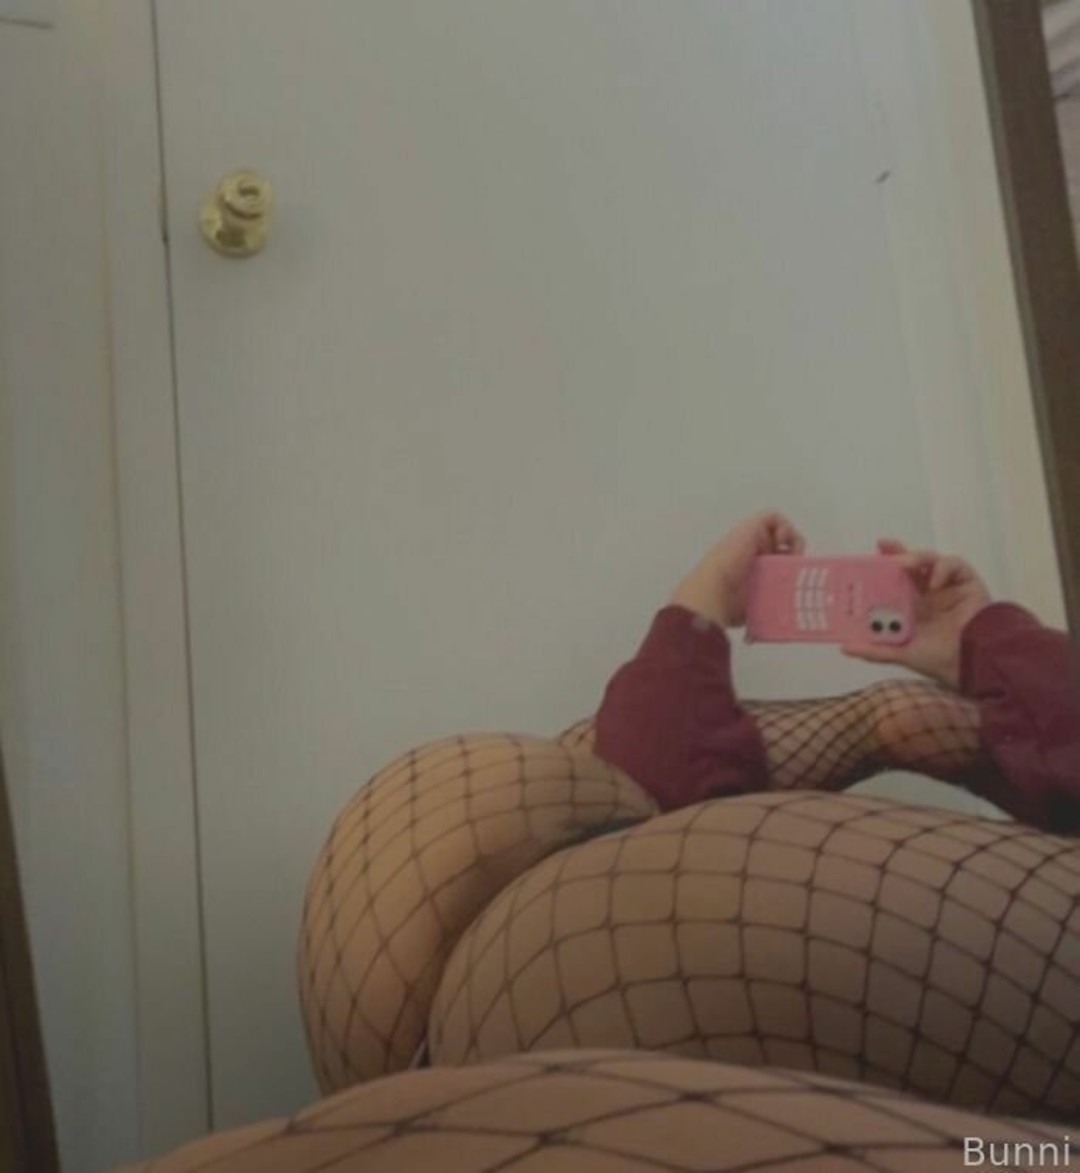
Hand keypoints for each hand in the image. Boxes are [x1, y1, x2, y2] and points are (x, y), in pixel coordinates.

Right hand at [671, 511, 804, 628]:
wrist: (713, 593)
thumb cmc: (727, 605)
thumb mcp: (748, 613)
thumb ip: (754, 621)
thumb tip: (752, 638)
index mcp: (750, 571)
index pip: (774, 566)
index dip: (788, 571)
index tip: (795, 583)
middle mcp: (749, 553)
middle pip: (779, 549)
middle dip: (792, 558)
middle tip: (796, 570)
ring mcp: (749, 539)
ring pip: (778, 532)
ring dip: (791, 542)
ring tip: (791, 556)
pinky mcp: (750, 527)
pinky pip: (773, 517)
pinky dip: (784, 527)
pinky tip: (783, 544)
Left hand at [842, 539, 991, 688]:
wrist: (970, 663)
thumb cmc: (937, 659)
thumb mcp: (900, 653)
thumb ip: (875, 650)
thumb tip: (844, 648)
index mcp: (910, 605)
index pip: (892, 579)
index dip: (880, 567)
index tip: (864, 559)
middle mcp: (927, 593)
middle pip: (910, 565)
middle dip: (896, 553)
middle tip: (883, 546)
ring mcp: (947, 586)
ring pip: (930, 560)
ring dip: (916, 557)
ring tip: (905, 564)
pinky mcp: (967, 583)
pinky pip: (954, 565)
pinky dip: (943, 568)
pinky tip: (934, 583)